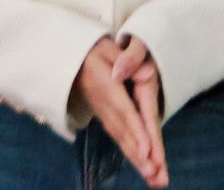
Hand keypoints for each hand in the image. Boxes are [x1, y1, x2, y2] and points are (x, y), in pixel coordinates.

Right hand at [71, 37, 166, 187]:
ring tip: (152, 177)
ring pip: (121, 138)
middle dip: (139, 154)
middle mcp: (104, 105)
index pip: (124, 112)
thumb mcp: (106, 47)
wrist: (69, 58)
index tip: (147, 150)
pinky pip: (118, 136)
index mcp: (107, 87)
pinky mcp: (104, 116)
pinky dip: (130, 152)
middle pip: (124, 132)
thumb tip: (144, 73)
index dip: (136, 132)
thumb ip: (126, 59)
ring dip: (136, 158)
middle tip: (154, 174)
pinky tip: (142, 164)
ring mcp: (103, 113)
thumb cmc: (93, 49)